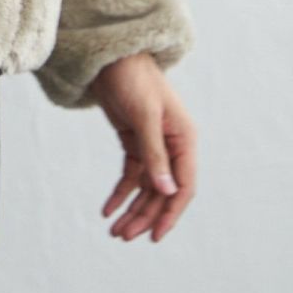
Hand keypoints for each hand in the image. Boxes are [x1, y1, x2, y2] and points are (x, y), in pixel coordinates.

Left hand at [88, 52, 196, 242]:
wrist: (111, 55)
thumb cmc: (133, 77)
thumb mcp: (144, 115)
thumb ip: (154, 153)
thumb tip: (166, 192)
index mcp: (184, 139)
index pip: (183, 186)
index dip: (170, 213)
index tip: (155, 236)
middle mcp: (172, 145)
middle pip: (162, 191)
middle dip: (144, 215)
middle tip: (123, 237)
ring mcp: (153, 144)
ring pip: (146, 187)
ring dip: (132, 209)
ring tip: (114, 231)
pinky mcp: (135, 141)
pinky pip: (131, 174)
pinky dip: (121, 192)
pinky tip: (108, 209)